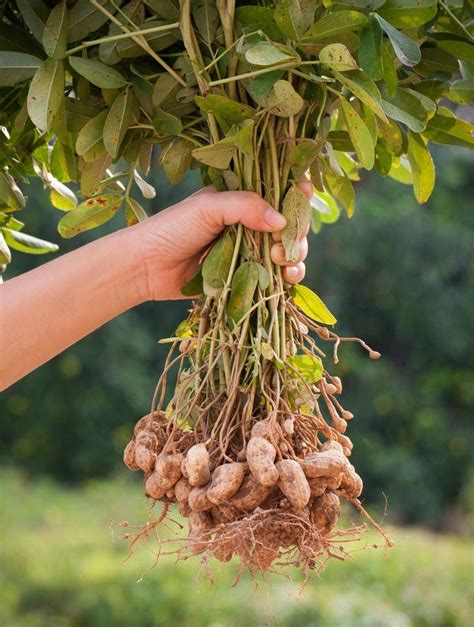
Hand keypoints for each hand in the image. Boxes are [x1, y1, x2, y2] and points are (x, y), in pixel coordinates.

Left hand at [131, 183, 312, 300]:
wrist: (147, 267)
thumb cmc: (172, 228)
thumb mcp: (208, 208)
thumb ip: (244, 207)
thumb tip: (281, 221)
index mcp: (240, 200)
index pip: (278, 192)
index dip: (295, 193)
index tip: (306, 193)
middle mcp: (249, 224)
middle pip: (289, 225)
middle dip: (296, 233)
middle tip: (285, 245)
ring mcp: (249, 251)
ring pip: (288, 251)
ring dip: (296, 256)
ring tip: (284, 263)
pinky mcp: (245, 277)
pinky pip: (274, 277)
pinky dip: (286, 277)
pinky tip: (287, 278)